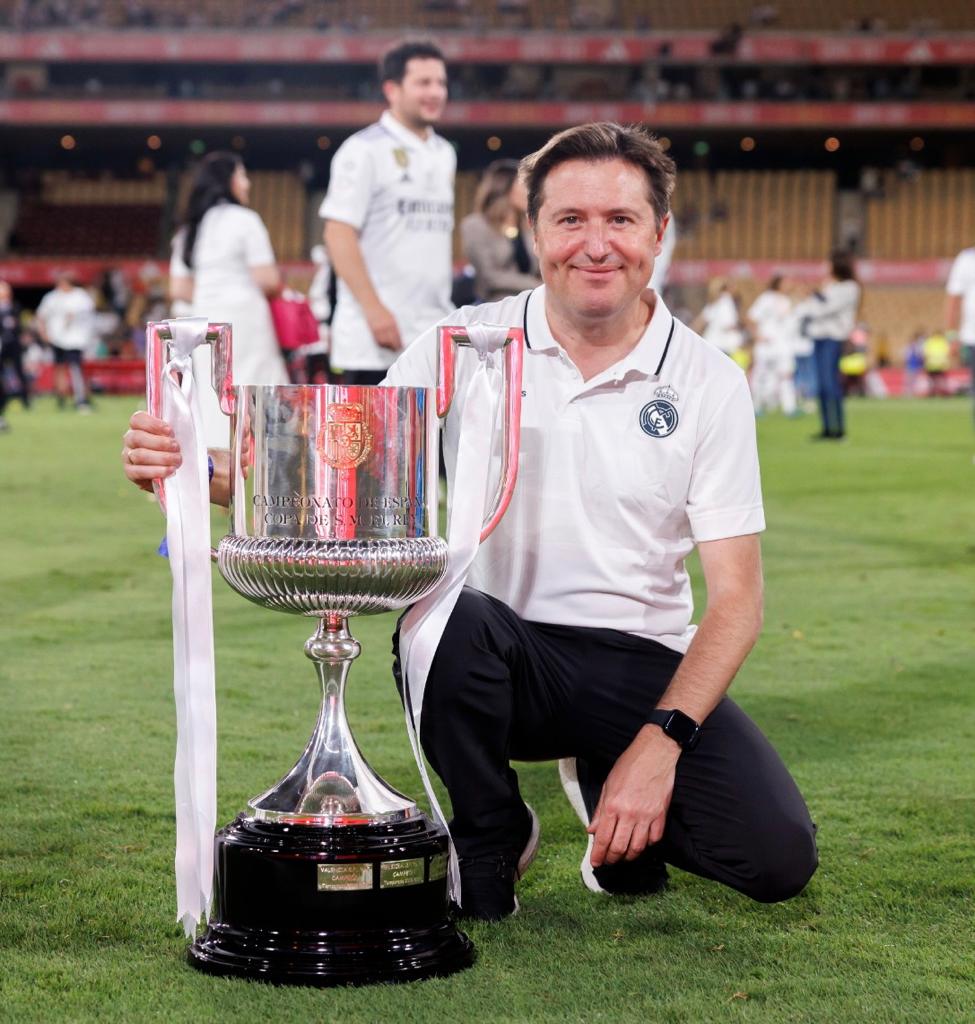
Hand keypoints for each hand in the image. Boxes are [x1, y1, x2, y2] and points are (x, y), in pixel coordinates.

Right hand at [122, 410, 180, 492]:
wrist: (169, 472)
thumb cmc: (173, 448)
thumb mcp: (173, 436)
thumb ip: (172, 430)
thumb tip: (183, 421)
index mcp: (138, 426)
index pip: (137, 419)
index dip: (153, 424)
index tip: (170, 431)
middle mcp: (130, 440)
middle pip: (137, 437)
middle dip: (159, 443)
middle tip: (176, 447)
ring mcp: (128, 456)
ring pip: (138, 455)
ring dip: (161, 458)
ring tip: (176, 460)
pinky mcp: (130, 472)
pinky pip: (139, 472)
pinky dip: (156, 471)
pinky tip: (170, 470)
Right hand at [365, 303, 401, 350]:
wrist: (371, 304)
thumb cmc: (381, 310)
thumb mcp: (392, 317)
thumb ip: (395, 326)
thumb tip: (399, 336)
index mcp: (393, 323)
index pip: (398, 337)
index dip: (399, 343)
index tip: (401, 347)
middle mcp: (386, 326)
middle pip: (392, 341)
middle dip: (394, 347)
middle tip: (395, 350)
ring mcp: (379, 328)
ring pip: (384, 342)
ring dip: (387, 346)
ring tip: (389, 347)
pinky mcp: (373, 329)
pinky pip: (377, 340)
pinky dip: (380, 343)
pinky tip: (382, 344)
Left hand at [588, 725, 679, 866]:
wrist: (654, 753)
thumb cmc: (629, 766)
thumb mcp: (608, 785)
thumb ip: (600, 810)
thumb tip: (592, 830)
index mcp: (613, 806)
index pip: (603, 838)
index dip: (598, 854)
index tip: (595, 862)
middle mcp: (629, 813)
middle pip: (620, 847)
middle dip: (612, 858)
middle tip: (609, 861)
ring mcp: (647, 815)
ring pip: (638, 847)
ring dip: (629, 855)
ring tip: (624, 856)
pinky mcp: (661, 814)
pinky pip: (655, 838)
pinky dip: (648, 844)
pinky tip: (642, 843)